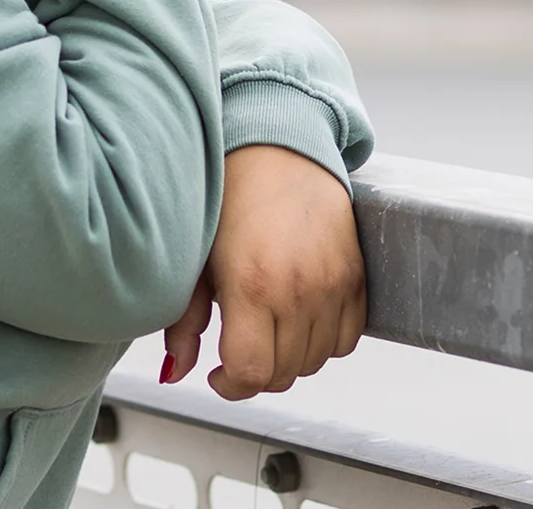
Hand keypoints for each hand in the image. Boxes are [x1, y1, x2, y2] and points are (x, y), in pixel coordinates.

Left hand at [161, 145, 363, 399]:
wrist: (276, 146)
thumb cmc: (229, 195)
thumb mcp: (196, 259)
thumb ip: (184, 323)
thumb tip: (175, 372)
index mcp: (252, 286)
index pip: (251, 373)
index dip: (230, 386)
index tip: (218, 373)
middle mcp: (298, 290)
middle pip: (284, 374)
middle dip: (256, 373)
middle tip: (239, 350)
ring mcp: (333, 284)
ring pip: (317, 361)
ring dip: (290, 359)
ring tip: (268, 330)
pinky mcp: (356, 276)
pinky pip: (348, 339)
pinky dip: (325, 341)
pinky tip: (299, 318)